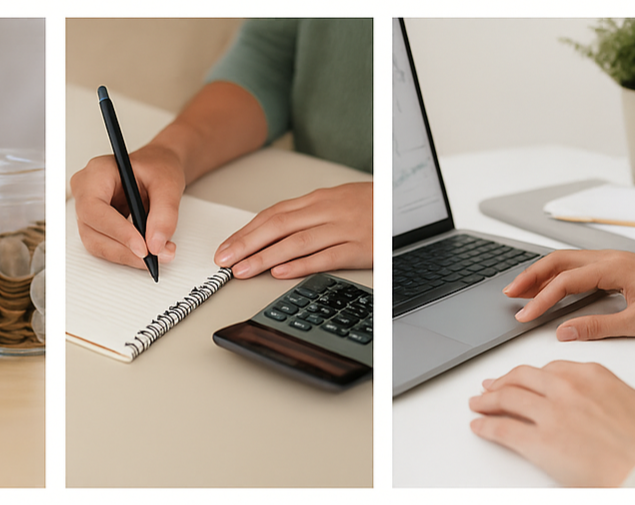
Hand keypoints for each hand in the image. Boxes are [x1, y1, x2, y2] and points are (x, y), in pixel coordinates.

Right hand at [70, 144, 181, 270]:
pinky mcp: (97, 226)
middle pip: (93, 231)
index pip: (94, 208)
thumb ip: (164, 214)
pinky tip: (149, 251)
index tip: (142, 247)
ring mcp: (88, 211)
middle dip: (125, 249)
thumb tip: (156, 244)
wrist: (159, 170)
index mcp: (97, 172)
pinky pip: (106, 247)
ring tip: (159, 253)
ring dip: (127, 255)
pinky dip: (128, 254)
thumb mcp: (168, 184)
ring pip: (97, 244)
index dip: (116, 231)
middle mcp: (86, 192)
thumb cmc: (158, 167)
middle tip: (156, 256)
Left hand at [214, 182, 372, 278]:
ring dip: (265, 257)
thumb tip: (273, 229)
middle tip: (224, 261)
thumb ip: (307, 215)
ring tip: (244, 270)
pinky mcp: (360, 248)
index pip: (273, 215)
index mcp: (318, 200)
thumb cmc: (372, 204)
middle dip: (246, 244)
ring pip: (296, 242)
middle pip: (278, 227)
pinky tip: (282, 273)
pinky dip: (301, 265)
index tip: (225, 248)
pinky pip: (326, 256)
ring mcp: (343, 229)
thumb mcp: (337, 202)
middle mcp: (327, 212)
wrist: (410, 203)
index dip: (246, 232)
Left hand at [469, 360, 634, 486]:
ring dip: (486, 401)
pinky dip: (486, 427)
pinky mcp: (538, 441)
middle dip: (502, 381)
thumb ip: (607, 394)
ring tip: (478, 404)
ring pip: (506, 398)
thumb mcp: (634, 402)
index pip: (550, 368)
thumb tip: (599, 400)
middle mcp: (566, 388)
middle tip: (491, 386)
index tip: (523, 378)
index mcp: (591, 375)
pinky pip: (502, 429)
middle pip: (522, 378)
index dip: (531, 375)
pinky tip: (479, 426)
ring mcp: (550, 413)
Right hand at [504, 250, 634, 340]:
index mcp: (614, 268)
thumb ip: (598, 326)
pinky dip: (558, 275)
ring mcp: (614, 261)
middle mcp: (610, 259)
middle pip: (558, 261)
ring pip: (567, 261)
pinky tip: (551, 287)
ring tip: (521, 290)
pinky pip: (579, 266)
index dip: (540, 299)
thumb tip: (564, 331)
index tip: (524, 316)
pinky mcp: (618, 267)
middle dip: (530, 276)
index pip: (565, 281)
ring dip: (542, 273)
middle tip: (509, 293)